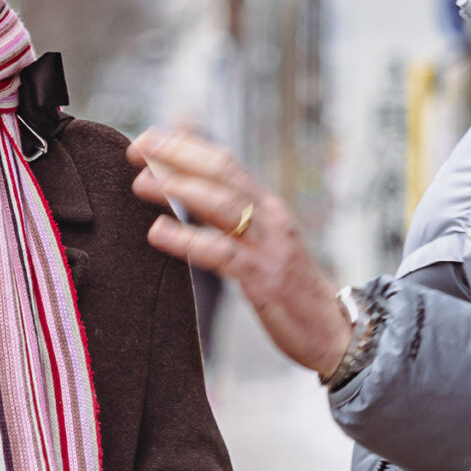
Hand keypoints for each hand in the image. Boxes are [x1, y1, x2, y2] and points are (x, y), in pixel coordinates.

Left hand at [128, 128, 353, 378]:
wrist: (333, 331)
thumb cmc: (290, 289)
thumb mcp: (263, 244)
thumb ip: (232, 219)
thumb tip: (189, 194)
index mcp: (267, 206)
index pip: (224, 161)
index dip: (184, 146)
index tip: (147, 139)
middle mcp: (270, 217)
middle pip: (222, 171)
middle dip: (177, 154)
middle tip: (137, 148)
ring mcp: (270, 247)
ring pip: (222, 204)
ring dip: (178, 189)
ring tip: (140, 183)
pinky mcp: (265, 280)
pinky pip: (222, 253)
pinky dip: (187, 240)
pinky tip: (157, 232)